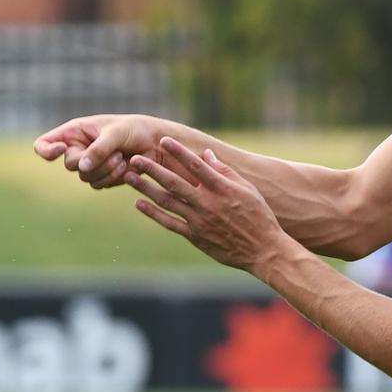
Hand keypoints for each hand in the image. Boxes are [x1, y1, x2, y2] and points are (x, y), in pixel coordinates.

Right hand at [33, 114, 163, 188]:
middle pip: (70, 165)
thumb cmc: (134, 129)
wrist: (155, 144)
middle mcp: (78, 149)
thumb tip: (81, 167)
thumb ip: (98, 149)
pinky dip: (113, 178)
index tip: (62, 150)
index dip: (46, 150)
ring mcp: (88, 165)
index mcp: (74, 132)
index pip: (43, 144)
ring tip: (123, 158)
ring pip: (86, 178)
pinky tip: (126, 166)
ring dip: (106, 170)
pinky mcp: (101, 177)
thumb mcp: (116, 134)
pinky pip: (98, 185)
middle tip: (115, 154)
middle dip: (93, 162)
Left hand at [124, 137, 295, 273]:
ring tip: (129, 177)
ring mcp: (200, 221)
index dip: (178, 151)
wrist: (263, 250)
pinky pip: (170, 223)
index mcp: (223, 189)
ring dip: (146, 188)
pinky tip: (139, 203)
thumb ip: (225, 172)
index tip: (163, 140)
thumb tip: (206, 154)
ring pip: (167, 201)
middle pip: (175, 182)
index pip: (196, 165)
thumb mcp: (247, 190)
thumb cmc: (258, 217)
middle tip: (134, 158)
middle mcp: (208, 203)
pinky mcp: (195, 236)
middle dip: (152, 169)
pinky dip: (153, 213)